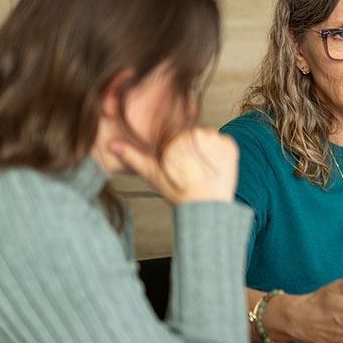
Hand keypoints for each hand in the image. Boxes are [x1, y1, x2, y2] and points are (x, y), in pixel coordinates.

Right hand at [110, 127, 238, 204]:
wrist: (208, 208)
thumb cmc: (179, 192)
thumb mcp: (154, 175)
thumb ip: (134, 157)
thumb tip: (111, 144)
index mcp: (176, 139)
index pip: (174, 135)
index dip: (174, 151)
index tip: (178, 165)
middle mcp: (198, 134)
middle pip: (191, 134)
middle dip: (189, 149)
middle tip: (190, 169)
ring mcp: (217, 139)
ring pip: (206, 137)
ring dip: (204, 149)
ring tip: (201, 169)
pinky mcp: (231, 145)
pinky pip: (222, 141)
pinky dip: (218, 152)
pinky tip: (213, 166)